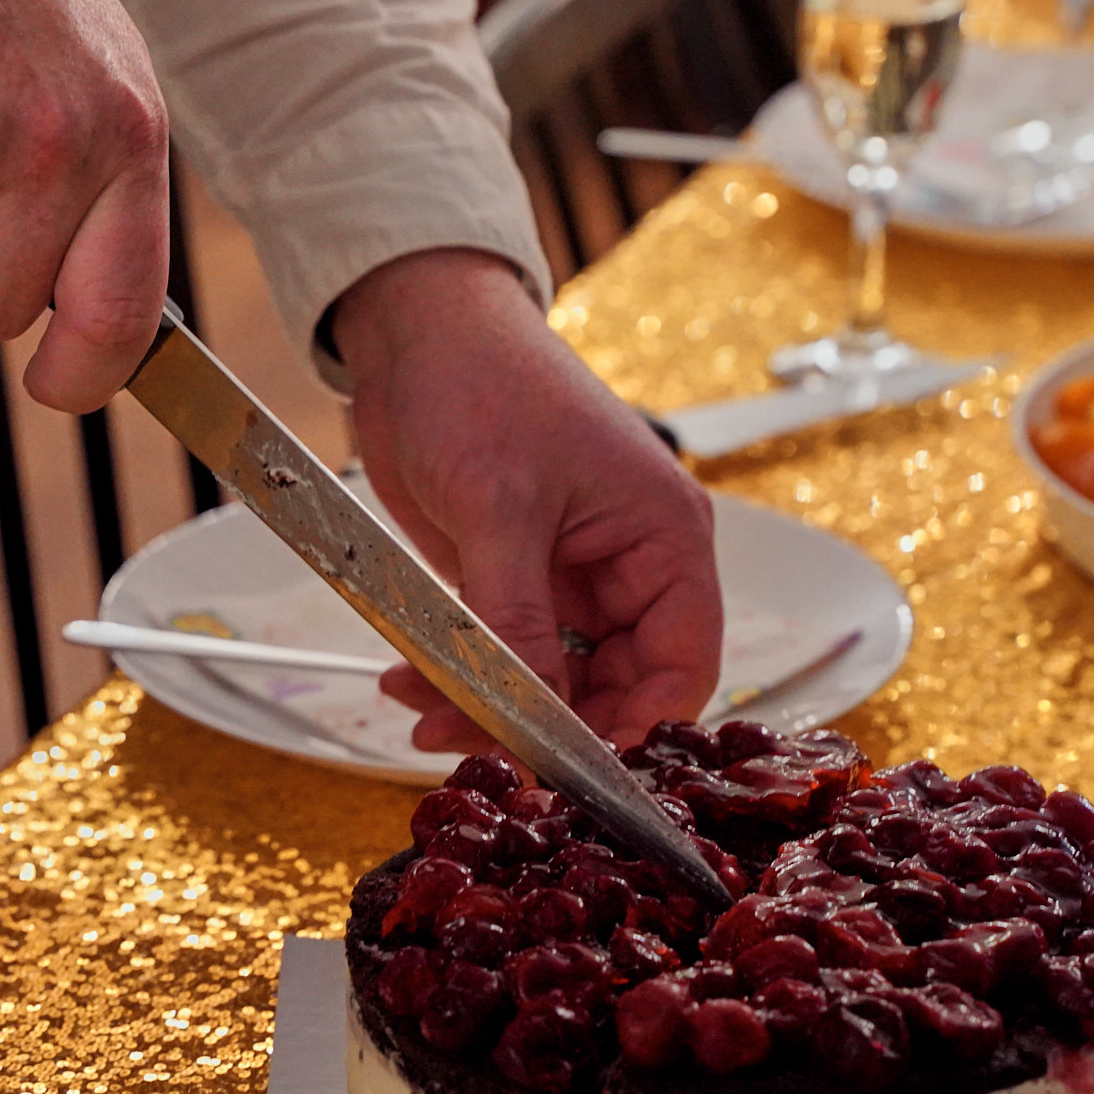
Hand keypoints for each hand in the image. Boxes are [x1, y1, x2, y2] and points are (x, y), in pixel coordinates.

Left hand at [329, 250, 723, 750]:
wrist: (413, 329)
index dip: (634, 727)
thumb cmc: (481, 381)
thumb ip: (520, 622)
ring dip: (489, 704)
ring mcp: (568, 572)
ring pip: (549, 677)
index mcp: (664, 537)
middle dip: (545, 725)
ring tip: (423, 713)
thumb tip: (537, 719)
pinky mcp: (512, 573)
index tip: (569, 764)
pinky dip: (460, 673)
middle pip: (614, 686)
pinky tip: (410, 681)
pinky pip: (502, 649)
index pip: (683, 665)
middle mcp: (628, 562)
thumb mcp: (501, 509)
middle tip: (476, 746)